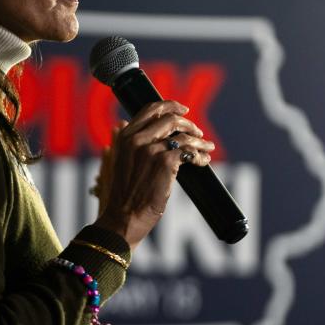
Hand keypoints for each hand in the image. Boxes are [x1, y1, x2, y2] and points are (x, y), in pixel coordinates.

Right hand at [94, 100, 214, 249]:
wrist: (123, 218)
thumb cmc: (122, 196)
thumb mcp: (118, 162)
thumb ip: (124, 143)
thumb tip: (122, 124)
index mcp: (125, 137)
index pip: (150, 109)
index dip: (170, 106)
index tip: (183, 110)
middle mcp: (137, 139)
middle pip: (170, 118)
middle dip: (189, 124)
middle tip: (198, 132)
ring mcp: (151, 150)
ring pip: (184, 135)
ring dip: (199, 140)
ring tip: (207, 147)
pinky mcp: (166, 163)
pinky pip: (190, 152)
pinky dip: (200, 156)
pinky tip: (204, 161)